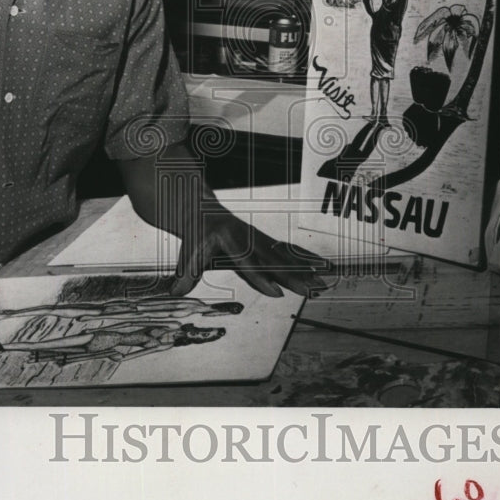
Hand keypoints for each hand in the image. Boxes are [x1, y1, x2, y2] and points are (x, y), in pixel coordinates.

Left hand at [171, 205, 330, 298]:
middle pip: (274, 261)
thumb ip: (185, 274)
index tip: (276, 293)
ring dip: (307, 271)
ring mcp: (260, 239)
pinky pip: (289, 252)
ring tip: (324, 283)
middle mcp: (249, 238)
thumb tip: (175, 293)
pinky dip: (307, 259)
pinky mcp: (266, 243)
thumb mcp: (188, 252)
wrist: (201, 207)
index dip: (261, 279)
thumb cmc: (195, 232)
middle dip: (294, 278)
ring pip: (286, 257)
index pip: (247, 263)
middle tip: (312, 291)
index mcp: (230, 239)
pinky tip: (322, 267)